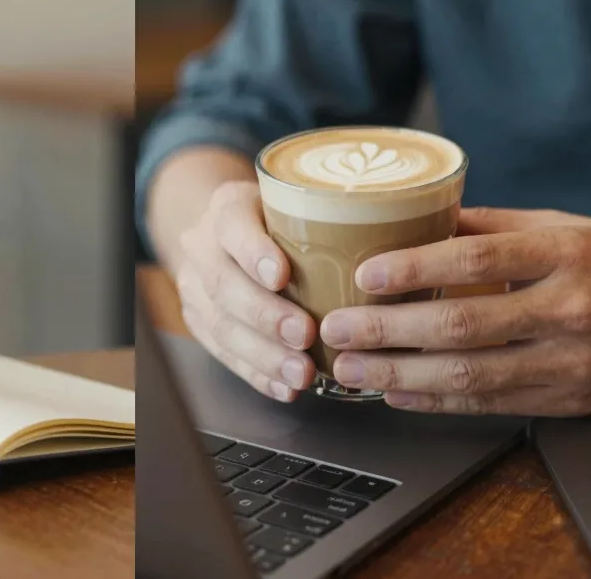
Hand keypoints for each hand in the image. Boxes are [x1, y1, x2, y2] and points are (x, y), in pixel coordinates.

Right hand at [175, 181, 316, 401]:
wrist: (224, 233)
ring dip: (263, 355)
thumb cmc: (277, 217)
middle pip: (224, 283)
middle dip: (264, 315)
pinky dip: (257, 374)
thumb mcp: (293, 201)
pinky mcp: (198, 322)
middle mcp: (202, 246)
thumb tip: (396, 230)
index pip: (232, 225)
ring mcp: (194, 287)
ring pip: (221, 326)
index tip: (282, 275)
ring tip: (301, 373)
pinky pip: (223, 354)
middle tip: (303, 334)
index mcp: (226, 207)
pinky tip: (286, 389)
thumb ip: (325, 216)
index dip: (254, 252)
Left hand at [318, 208, 590, 416]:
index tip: (366, 274)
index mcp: (564, 253)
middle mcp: (568, 309)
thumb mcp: (564, 226)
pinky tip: (399, 394)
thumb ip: (492, 227)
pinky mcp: (568, 400)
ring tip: (353, 369)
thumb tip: (420, 217)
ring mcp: (569, 361)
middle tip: (337, 328)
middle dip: (388, 331)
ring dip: (400, 376)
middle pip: (463, 325)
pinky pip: (490, 404)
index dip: (415, 269)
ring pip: (471, 376)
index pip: (477, 261)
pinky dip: (437, 402)